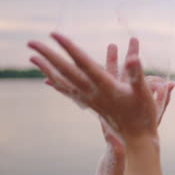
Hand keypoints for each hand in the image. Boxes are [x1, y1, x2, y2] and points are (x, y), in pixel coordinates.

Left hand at [28, 32, 174, 142]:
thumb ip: (137, 75)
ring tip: (34, 59)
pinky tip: (51, 80)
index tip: (55, 35)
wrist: (137, 139)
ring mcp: (91, 100)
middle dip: (49, 56)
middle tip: (31, 42)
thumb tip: (132, 58)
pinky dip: (58, 84)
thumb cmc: (143, 115)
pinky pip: (70, 92)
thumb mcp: (143, 93)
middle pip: (66, 72)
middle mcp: (94, 93)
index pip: (84, 64)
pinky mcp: (92, 104)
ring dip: (48, 69)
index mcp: (106, 87)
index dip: (70, 48)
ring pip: (64, 82)